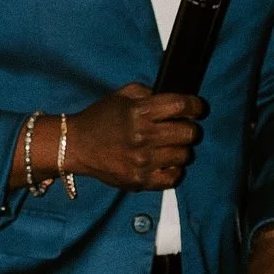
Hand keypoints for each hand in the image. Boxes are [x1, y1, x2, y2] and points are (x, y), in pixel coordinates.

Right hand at [63, 83, 203, 191]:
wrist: (75, 145)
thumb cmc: (100, 118)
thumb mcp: (122, 95)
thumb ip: (149, 93)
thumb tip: (174, 100)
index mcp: (140, 112)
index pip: (182, 106)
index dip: (196, 106)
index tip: (198, 109)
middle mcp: (143, 136)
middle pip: (189, 133)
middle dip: (190, 129)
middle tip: (182, 129)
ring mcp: (142, 161)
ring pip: (184, 156)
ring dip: (181, 150)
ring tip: (170, 147)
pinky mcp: (139, 180)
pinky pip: (173, 178)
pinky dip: (174, 170)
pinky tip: (166, 163)